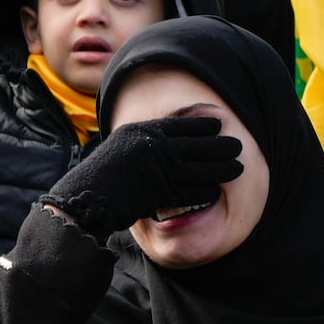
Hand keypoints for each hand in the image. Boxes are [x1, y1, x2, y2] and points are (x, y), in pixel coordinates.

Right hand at [41, 116, 242, 238]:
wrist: (85, 198)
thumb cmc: (101, 175)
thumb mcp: (121, 146)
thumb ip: (145, 141)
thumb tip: (170, 138)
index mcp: (143, 131)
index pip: (183, 125)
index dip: (205, 126)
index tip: (219, 126)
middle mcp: (154, 147)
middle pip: (200, 145)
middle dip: (223, 146)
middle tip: (238, 147)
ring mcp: (159, 170)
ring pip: (203, 168)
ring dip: (224, 168)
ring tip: (237, 167)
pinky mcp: (163, 193)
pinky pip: (195, 191)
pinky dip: (208, 190)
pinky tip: (215, 189)